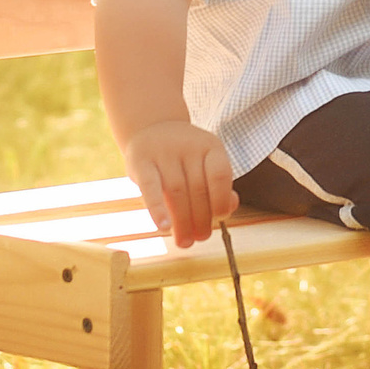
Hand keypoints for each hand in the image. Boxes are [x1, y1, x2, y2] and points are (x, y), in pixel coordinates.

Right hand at [122, 120, 237, 247]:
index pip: (220, 176)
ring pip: (176, 192)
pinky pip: (150, 188)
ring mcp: (163, 152)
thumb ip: (219, 186)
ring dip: (182, 222)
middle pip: (198, 189)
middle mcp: (188, 145)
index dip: (221, 201)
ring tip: (184, 241)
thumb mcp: (206, 163)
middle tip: (199, 238)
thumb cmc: (184, 156)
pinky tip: (163, 227)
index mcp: (210, 146)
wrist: (151, 127)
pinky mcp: (140, 160)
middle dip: (201, 219)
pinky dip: (157, 209)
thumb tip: (229, 208)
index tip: (218, 219)